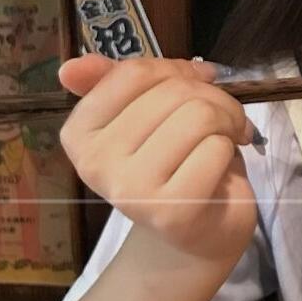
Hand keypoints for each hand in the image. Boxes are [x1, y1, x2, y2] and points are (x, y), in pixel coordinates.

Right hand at [58, 56, 258, 264]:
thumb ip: (117, 84)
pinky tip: (222, 169)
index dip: (175, 69)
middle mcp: (96, 164)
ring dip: (228, 120)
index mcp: (80, 135)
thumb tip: (72, 66)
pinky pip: (216, 148)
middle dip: (212, 95)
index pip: (133, 73)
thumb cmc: (174, 164)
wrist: (196, 234)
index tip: (195, 81)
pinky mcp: (173, 211)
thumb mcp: (145, 115)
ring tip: (226, 138)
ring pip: (199, 115)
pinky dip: (230, 150)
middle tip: (221, 117)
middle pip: (172, 92)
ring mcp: (132, 190)